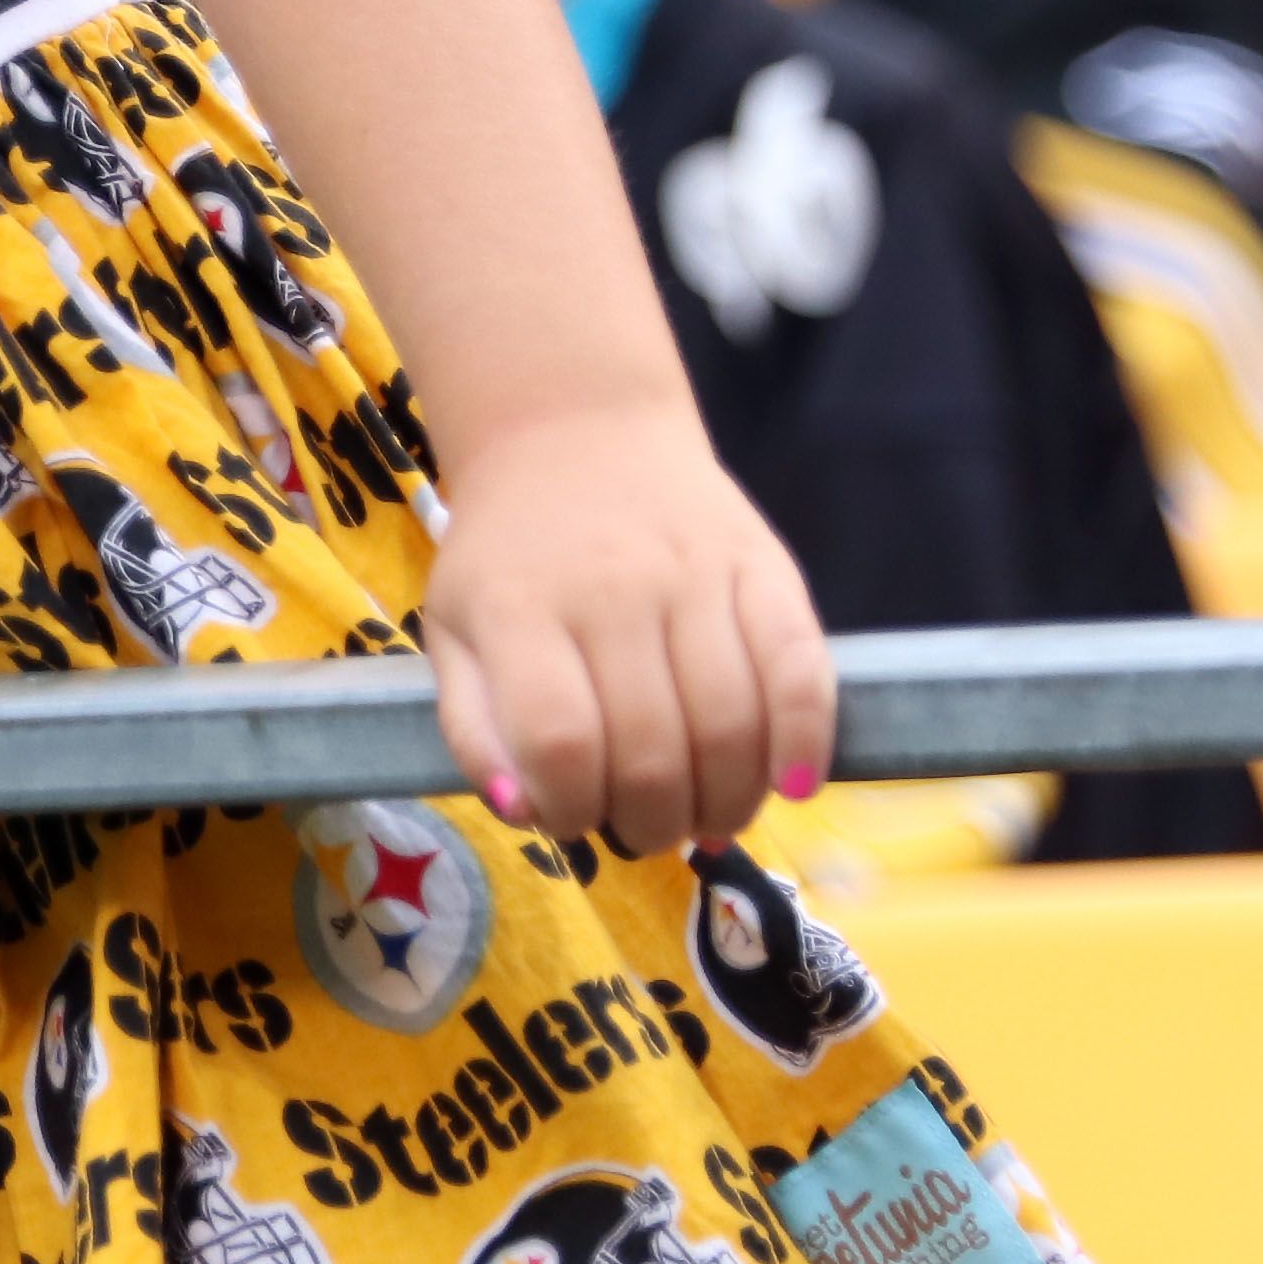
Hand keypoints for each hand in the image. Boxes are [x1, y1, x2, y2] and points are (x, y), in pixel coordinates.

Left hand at [420, 406, 835, 854]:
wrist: (573, 432)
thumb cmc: (511, 553)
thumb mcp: (456, 628)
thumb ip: (473, 726)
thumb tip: (523, 812)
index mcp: (517, 607)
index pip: (559, 740)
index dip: (574, 808)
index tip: (576, 822)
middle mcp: (610, 589)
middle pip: (653, 749)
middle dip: (653, 822)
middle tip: (647, 831)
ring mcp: (693, 574)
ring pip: (731, 724)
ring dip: (727, 801)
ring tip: (709, 819)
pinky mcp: (764, 564)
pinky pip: (800, 667)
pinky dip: (806, 740)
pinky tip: (794, 785)